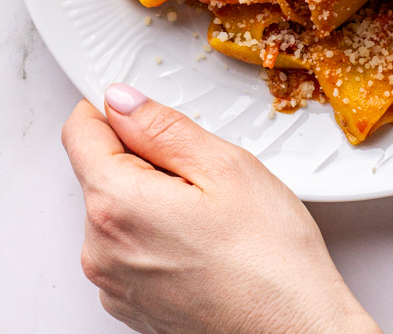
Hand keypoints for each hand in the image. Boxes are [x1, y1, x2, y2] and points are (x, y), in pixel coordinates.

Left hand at [62, 84, 380, 333]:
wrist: (292, 328)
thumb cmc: (269, 257)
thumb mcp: (224, 165)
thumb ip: (161, 126)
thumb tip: (122, 102)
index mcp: (117, 205)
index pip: (81, 132)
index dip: (115, 110)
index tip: (146, 110)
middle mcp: (102, 249)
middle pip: (100, 170)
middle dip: (144, 156)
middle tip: (202, 170)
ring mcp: (114, 282)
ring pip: (117, 207)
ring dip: (152, 195)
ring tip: (209, 210)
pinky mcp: (131, 303)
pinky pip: (129, 245)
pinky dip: (157, 232)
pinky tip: (203, 239)